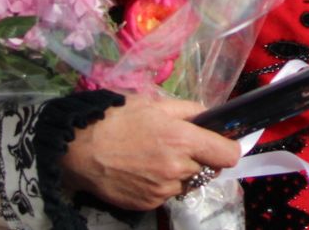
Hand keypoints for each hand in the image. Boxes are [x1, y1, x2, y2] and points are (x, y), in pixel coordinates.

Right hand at [60, 92, 239, 210]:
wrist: (79, 148)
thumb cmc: (117, 119)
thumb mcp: (155, 103)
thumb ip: (188, 109)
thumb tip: (208, 115)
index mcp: (183, 140)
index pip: (228, 155)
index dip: (229, 148)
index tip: (223, 144)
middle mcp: (177, 169)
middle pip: (208, 169)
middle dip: (200, 159)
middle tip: (179, 147)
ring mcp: (163, 190)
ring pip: (187, 183)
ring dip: (180, 173)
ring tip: (155, 158)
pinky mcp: (148, 204)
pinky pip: (166, 195)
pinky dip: (161, 185)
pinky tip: (143, 171)